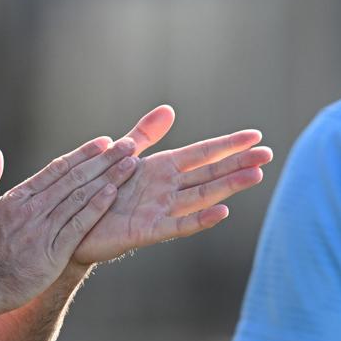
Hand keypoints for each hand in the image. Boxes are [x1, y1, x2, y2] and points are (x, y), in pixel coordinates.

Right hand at [0, 137, 138, 317]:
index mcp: (17, 197)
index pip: (57, 169)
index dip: (82, 155)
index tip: (102, 143)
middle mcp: (34, 208)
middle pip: (75, 178)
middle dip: (104, 160)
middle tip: (128, 144)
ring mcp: (43, 229)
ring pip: (81, 197)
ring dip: (108, 177)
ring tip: (131, 163)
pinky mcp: (51, 253)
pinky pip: (79, 225)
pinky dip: (97, 207)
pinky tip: (114, 192)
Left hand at [72, 106, 272, 264]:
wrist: (71, 224)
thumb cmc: (99, 190)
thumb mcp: (123, 154)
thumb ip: (145, 134)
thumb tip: (170, 108)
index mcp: (163, 168)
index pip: (202, 153)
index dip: (228, 144)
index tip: (255, 136)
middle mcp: (167, 189)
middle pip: (210, 173)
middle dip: (239, 163)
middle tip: (269, 154)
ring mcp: (161, 210)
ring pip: (202, 196)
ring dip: (229, 186)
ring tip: (256, 175)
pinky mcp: (148, 231)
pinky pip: (179, 225)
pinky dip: (201, 219)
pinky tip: (223, 212)